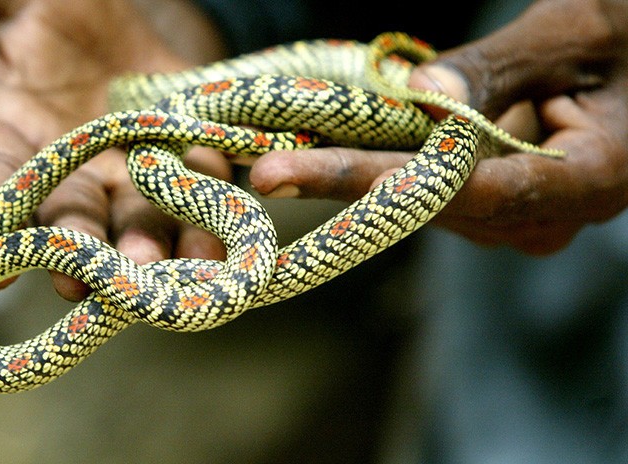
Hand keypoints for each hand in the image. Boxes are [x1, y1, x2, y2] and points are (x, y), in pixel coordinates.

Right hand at [0, 0, 229, 298]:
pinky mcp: (184, 168)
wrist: (125, 30)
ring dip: (143, 245)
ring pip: (134, 218)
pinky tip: (212, 249)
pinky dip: (202, 223)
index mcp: (11, 131)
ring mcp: (129, 176)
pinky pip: (194, 196)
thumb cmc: (57, 14)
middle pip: (69, 212)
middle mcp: (69, 170)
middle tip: (80, 279)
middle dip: (78, 244)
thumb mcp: (20, 4)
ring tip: (151, 269)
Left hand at [249, 0, 627, 254]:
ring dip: (353, 171)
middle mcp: (545, 216)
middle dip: (340, 180)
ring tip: (281, 158)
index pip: (457, 185)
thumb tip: (419, 96)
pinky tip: (329, 146)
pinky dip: (386, 159)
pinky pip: (434, 182)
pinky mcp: (499, 199)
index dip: (369, 181)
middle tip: (262, 169)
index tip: (292, 174)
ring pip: (423, 196)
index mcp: (587, 179)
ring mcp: (519, 215)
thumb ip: (498, 68)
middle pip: (425, 200)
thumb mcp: (576, 31)